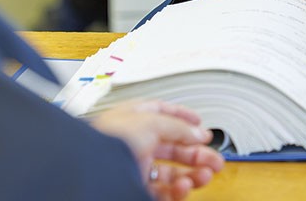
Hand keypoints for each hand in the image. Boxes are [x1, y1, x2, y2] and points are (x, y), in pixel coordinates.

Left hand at [90, 99, 224, 200]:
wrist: (91, 171)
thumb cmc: (109, 140)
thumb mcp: (150, 121)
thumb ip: (178, 126)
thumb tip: (198, 132)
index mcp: (133, 119)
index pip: (162, 114)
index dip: (183, 117)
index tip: (200, 123)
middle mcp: (134, 143)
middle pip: (172, 146)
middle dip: (196, 152)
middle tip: (214, 158)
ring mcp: (135, 167)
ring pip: (171, 172)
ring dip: (192, 173)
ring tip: (205, 174)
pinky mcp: (136, 189)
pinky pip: (163, 191)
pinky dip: (178, 190)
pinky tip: (184, 185)